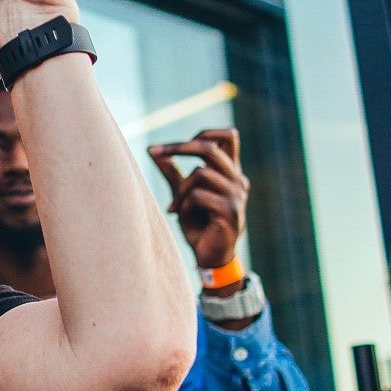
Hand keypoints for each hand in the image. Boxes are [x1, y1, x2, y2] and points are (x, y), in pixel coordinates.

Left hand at [148, 128, 247, 269]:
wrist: (209, 257)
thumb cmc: (198, 224)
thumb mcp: (182, 193)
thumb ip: (171, 171)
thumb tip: (153, 149)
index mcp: (229, 172)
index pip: (228, 136)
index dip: (203, 132)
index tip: (174, 145)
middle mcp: (237, 180)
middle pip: (210, 148)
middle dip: (180, 147)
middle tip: (156, 152)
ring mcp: (237, 195)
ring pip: (201, 173)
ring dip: (181, 189)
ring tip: (176, 206)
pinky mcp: (231, 212)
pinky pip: (198, 196)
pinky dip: (184, 205)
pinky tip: (182, 217)